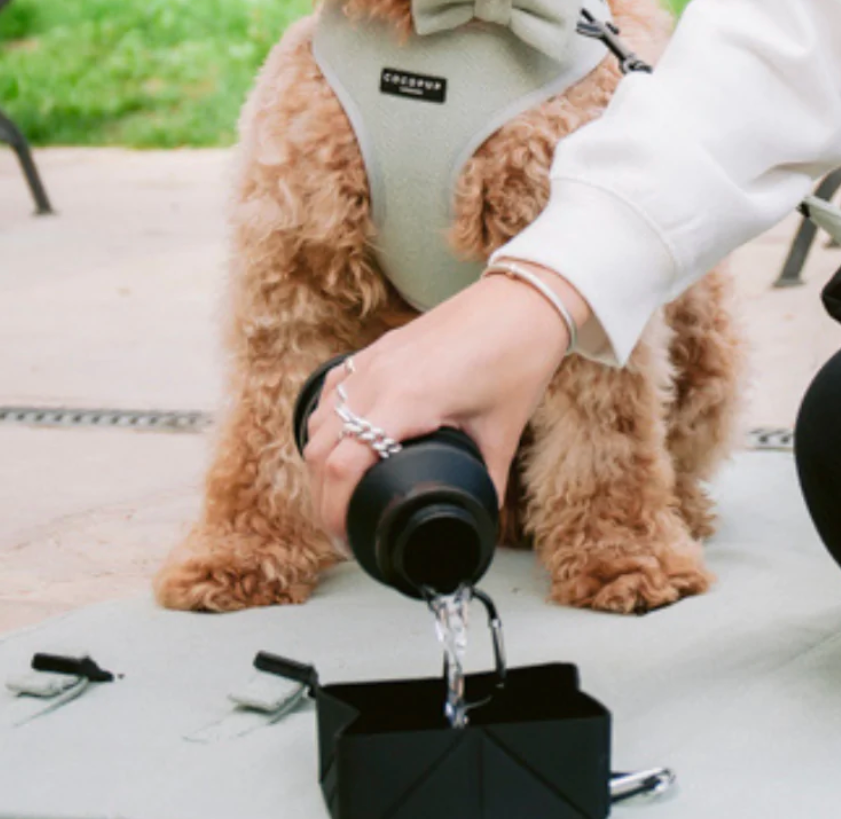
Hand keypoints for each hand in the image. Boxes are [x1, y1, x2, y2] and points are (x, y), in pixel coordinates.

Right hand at [304, 262, 590, 546]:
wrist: (522, 301)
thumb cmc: (516, 360)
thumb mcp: (503, 431)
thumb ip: (487, 479)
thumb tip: (480, 515)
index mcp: (405, 401)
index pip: (341, 468)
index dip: (334, 513)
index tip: (348, 539)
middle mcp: (377, 379)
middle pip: (319, 450)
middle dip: (322, 496)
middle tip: (344, 526)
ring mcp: (372, 360)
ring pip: (318, 421)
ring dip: (320, 460)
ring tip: (339, 490)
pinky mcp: (376, 349)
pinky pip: (332, 391)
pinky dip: (327, 421)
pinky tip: (340, 438)